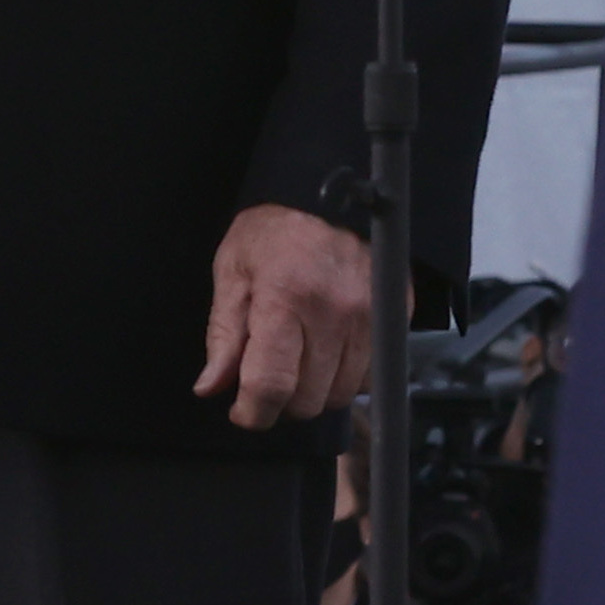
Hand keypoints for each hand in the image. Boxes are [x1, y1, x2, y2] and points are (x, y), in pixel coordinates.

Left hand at [197, 201, 376, 431]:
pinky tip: (326, 349)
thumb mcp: (233, 271)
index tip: (243, 410)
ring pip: (340, 395)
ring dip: (314, 390)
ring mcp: (371, 315)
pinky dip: (344, 375)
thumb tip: (211, 387)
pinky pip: (369, 376)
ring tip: (298, 357)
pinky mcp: (393, 315)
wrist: (327, 191)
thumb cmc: (273, 231)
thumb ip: (224, 334)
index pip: (271, 386)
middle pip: (307, 400)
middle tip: (269, 373)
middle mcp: (335, 311)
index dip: (252, 412)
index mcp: (287, 296)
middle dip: (281, 400)